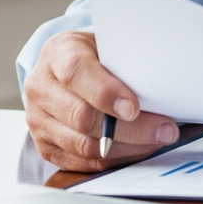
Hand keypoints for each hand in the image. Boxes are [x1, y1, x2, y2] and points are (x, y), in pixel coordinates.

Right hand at [24, 31, 179, 171]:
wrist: (63, 66)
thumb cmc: (93, 52)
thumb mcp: (107, 41)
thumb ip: (125, 58)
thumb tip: (163, 82)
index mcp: (57, 54)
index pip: (76, 73)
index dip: (106, 93)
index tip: (134, 108)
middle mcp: (41, 89)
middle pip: (82, 117)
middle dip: (130, 128)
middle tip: (164, 129)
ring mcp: (38, 121)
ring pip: (84, 145)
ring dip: (127, 147)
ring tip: (158, 140)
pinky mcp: (46, 147)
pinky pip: (82, 162)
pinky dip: (115, 159)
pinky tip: (140, 150)